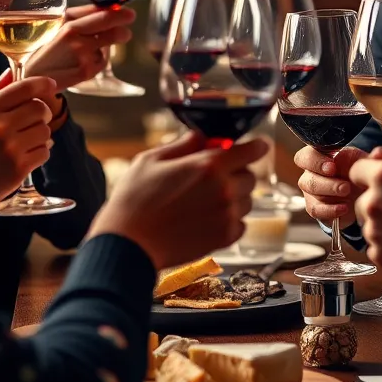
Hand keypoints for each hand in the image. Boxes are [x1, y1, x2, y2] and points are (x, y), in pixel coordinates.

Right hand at [0, 71, 56, 236]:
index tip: (50, 85)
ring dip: (39, 134)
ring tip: (21, 141)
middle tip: (30, 120)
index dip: (42, 84)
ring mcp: (10, 150)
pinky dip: (38, 153)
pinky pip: (45, 152)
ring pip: (45, 131)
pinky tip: (22, 156)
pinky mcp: (18, 170)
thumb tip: (10, 72)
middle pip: (40, 109)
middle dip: (40, 112)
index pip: (24, 88)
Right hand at [26, 4, 134, 95]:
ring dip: (105, 48)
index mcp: (68, 21)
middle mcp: (74, 36)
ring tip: (85, 52)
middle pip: (112, 29)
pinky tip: (81, 63)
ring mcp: (81, 54)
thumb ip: (83, 14)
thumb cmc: (44, 45)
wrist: (30, 74)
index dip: (118, 12)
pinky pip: (101, 63)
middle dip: (122, 29)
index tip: (129, 14)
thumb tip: (110, 7)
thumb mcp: (58, 23)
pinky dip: (97, 62)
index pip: (101, 13)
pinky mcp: (85, 71)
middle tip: (126, 31)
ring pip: (107, 48)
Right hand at [88, 132, 261, 269]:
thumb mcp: (151, 160)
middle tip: (214, 177)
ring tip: (206, 200)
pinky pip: (241, 224)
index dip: (255, 147)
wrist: (127, 245)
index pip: (252, 150)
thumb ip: (183, 144)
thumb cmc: (134, 201)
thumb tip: (202, 136)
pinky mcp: (223, 239)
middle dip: (237, 172)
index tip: (254, 147)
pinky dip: (230, 220)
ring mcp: (226, 216)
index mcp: (209, 165)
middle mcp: (224, 190)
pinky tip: (208, 218)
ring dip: (234, 197)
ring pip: (247, 200)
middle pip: (250, 176)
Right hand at [296, 145, 365, 229]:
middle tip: (345, 187)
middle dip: (327, 182)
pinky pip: (315, 210)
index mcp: (318, 157)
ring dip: (329, 193)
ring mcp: (311, 192)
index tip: (332, 167)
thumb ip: (362, 158)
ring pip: (310, 193)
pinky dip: (330, 210)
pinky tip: (344, 208)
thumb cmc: (357, 172)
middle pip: (307, 178)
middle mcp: (310, 174)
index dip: (315, 162)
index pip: (304, 157)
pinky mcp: (315, 208)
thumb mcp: (361, 162)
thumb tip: (373, 156)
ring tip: (347, 193)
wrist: (359, 194)